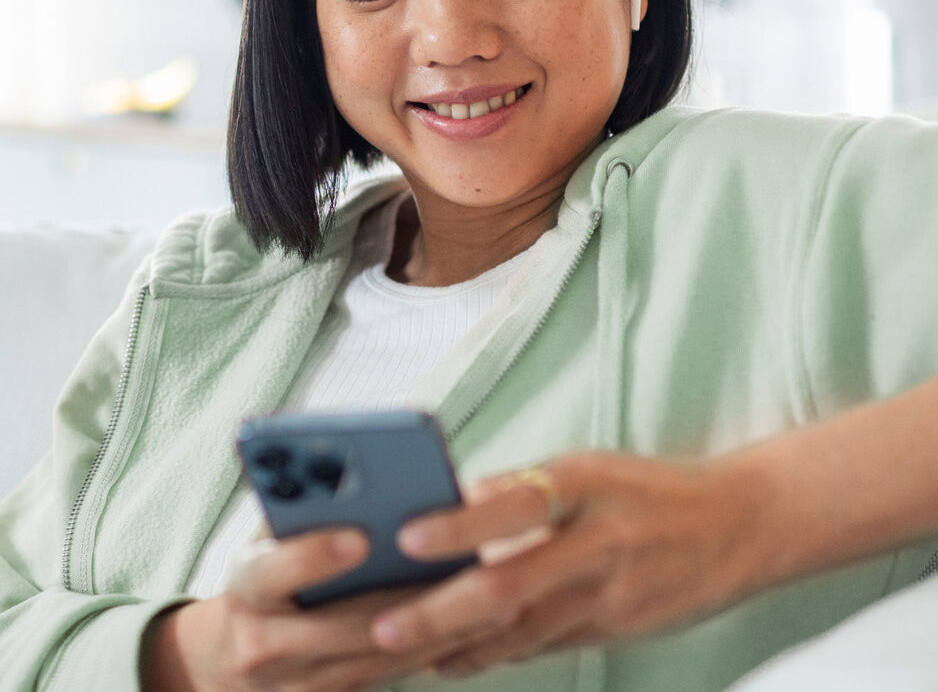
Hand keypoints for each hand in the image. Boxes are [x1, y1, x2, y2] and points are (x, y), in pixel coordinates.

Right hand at [141, 527, 505, 691]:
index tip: (360, 535)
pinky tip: (476, 632)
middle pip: (343, 626)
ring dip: (439, 632)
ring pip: (378, 659)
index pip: (272, 571)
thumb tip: (355, 470)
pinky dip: (432, 653)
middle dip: (410, 601)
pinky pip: (388, 680)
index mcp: (247, 585)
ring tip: (496, 603)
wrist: (224, 660)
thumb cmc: (264, 572)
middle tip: (468, 573)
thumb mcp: (266, 535)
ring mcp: (294, 684)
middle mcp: (264, 641)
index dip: (312, 555)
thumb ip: (300, 507)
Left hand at [369, 450, 766, 678]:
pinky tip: (454, 661)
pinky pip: (544, 648)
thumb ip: (526, 487)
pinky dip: (495, 656)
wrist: (740, 526)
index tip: (409, 537)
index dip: (462, 525)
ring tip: (401, 655)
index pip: (515, 506)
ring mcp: (608, 595)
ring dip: (458, 646)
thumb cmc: (655, 488)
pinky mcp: (614, 631)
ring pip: (521, 632)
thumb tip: (460, 500)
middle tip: (385, 627)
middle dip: (442, 613)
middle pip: (511, 585)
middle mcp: (596, 543)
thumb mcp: (592, 466)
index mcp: (586, 486)